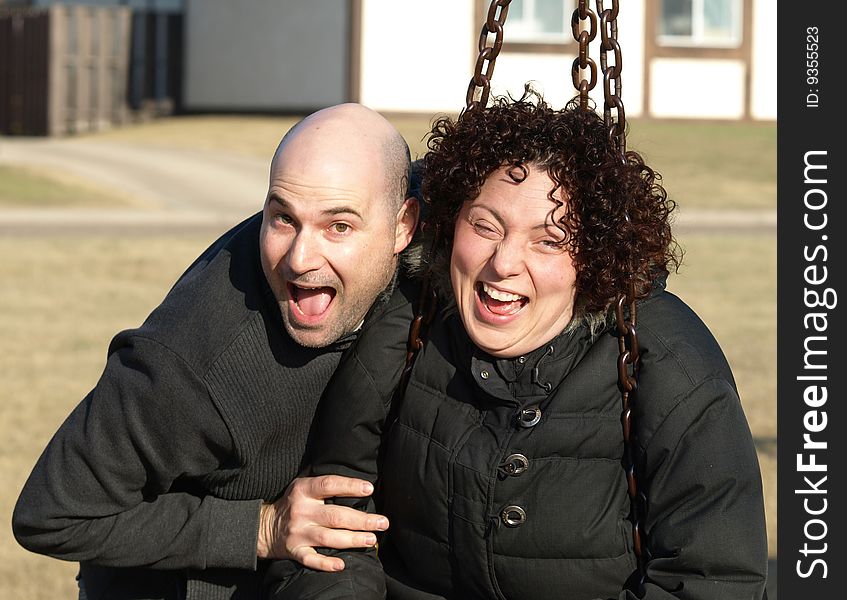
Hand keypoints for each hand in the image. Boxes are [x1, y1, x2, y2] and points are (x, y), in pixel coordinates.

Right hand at [257, 475, 388, 570]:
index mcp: (303, 490)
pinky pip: (311, 559)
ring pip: (328, 538)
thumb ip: (325, 485)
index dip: (349, 486)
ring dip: (352, 540)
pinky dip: (326, 563)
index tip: (369, 489)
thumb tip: (360, 486)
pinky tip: (341, 565)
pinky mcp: (294, 551)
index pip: (329, 485)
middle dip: (361, 520)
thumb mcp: (302, 486)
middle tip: (382, 522)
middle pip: (335, 516)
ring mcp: (298, 533)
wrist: (263, 527)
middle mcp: (301, 511)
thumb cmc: (293, 503)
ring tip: (371, 539)